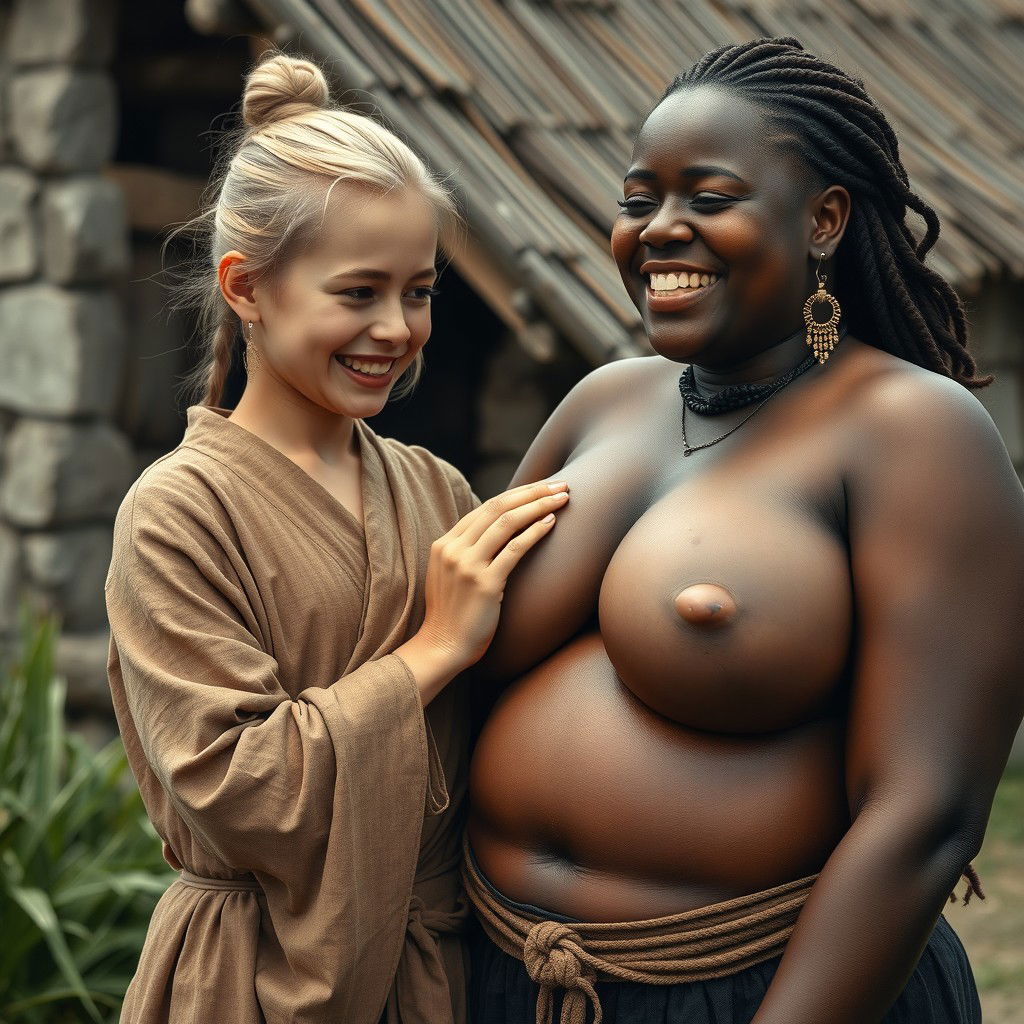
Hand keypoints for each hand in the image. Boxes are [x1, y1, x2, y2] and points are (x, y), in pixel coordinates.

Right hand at [396, 480, 568, 702]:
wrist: (442, 647)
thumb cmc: (454, 614)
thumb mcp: (451, 575)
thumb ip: (468, 552)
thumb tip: (500, 532)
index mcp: (444, 543)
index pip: (486, 508)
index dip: (518, 494)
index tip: (543, 487)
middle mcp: (454, 549)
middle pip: (498, 508)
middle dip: (533, 492)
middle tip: (561, 484)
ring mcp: (467, 565)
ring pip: (507, 522)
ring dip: (539, 506)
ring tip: (563, 498)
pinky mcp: (484, 584)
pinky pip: (514, 550)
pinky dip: (535, 532)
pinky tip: (551, 523)